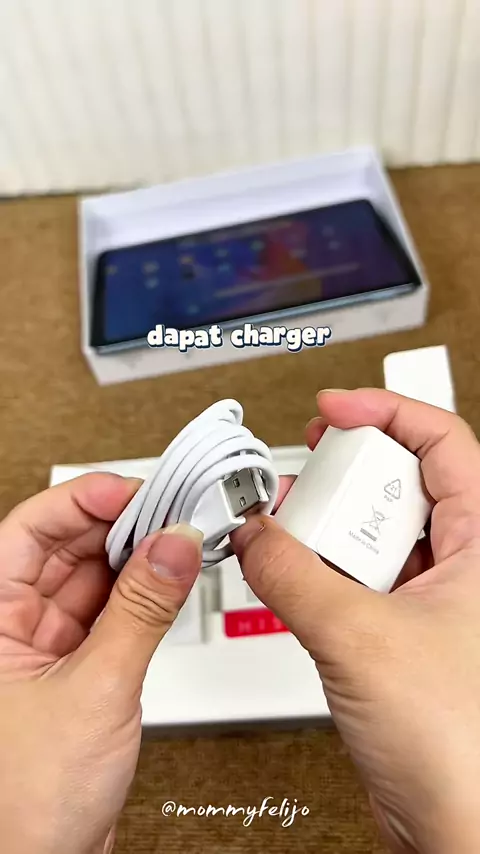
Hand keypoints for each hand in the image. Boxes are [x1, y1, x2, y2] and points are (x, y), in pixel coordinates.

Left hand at [0, 473, 201, 853]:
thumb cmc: (24, 808)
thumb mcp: (95, 690)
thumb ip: (142, 611)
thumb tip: (173, 547)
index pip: (28, 531)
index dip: (82, 501)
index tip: (133, 490)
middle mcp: (8, 627)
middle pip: (65, 549)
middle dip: (120, 527)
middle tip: (171, 513)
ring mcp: (42, 649)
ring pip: (92, 579)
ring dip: (137, 560)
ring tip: (180, 542)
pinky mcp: (75, 671)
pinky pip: (110, 615)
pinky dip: (143, 597)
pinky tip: (170, 581)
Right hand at [232, 389, 479, 853]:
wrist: (459, 830)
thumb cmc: (461, 747)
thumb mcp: (358, 637)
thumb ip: (292, 575)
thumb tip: (254, 535)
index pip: (443, 441)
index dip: (386, 411)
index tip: (335, 408)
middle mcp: (466, 564)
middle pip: (401, 481)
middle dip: (345, 473)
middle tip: (303, 474)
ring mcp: (435, 599)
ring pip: (375, 533)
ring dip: (326, 527)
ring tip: (288, 528)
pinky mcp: (404, 632)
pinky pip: (359, 578)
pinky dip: (322, 571)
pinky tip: (294, 575)